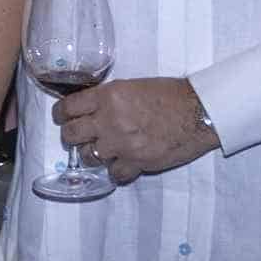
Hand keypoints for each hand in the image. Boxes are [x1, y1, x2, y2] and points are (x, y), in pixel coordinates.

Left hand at [53, 76, 217, 183]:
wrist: (199, 111)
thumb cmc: (171, 94)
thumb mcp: (133, 86)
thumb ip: (108, 98)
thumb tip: (90, 108)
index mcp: (107, 96)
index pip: (68, 108)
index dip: (61, 115)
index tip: (62, 118)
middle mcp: (109, 120)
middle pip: (70, 135)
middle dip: (72, 136)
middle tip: (81, 136)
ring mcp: (121, 143)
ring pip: (87, 156)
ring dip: (93, 154)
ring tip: (105, 150)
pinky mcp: (136, 162)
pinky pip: (113, 173)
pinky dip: (117, 171)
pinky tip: (124, 164)